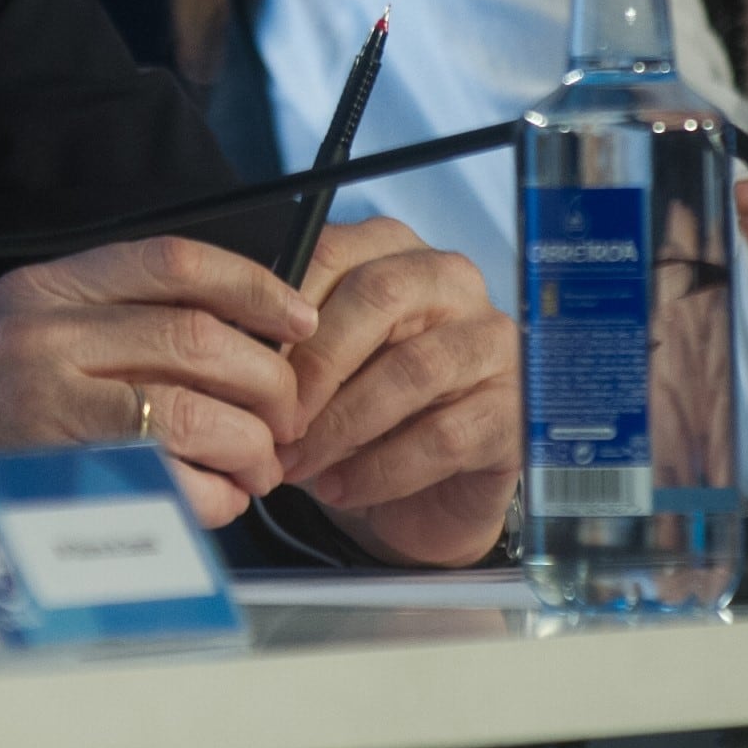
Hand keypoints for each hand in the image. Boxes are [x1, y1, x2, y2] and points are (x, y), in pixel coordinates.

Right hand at [0, 238, 316, 525]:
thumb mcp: (17, 332)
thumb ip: (101, 319)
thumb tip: (226, 332)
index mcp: (44, 289)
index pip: (171, 260)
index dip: (252, 285)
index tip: (296, 317)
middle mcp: (45, 333)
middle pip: (197, 338)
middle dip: (266, 381)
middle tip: (285, 415)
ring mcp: (48, 404)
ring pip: (192, 410)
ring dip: (247, 446)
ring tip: (256, 466)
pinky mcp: (55, 474)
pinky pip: (167, 480)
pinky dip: (210, 496)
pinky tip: (212, 501)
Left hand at [279, 218, 519, 568]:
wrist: (420, 495)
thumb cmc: (360, 412)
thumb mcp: (317, 370)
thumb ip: (287, 342)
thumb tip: (235, 342)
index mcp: (395, 253)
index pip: (335, 252)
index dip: (284, 309)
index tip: (246, 363)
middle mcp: (452, 283)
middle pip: (379, 297)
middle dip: (315, 365)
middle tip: (275, 420)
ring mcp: (491, 344)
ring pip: (412, 368)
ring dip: (343, 424)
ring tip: (298, 463)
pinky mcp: (512, 411)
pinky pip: (444, 436)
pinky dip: (381, 468)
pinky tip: (341, 489)